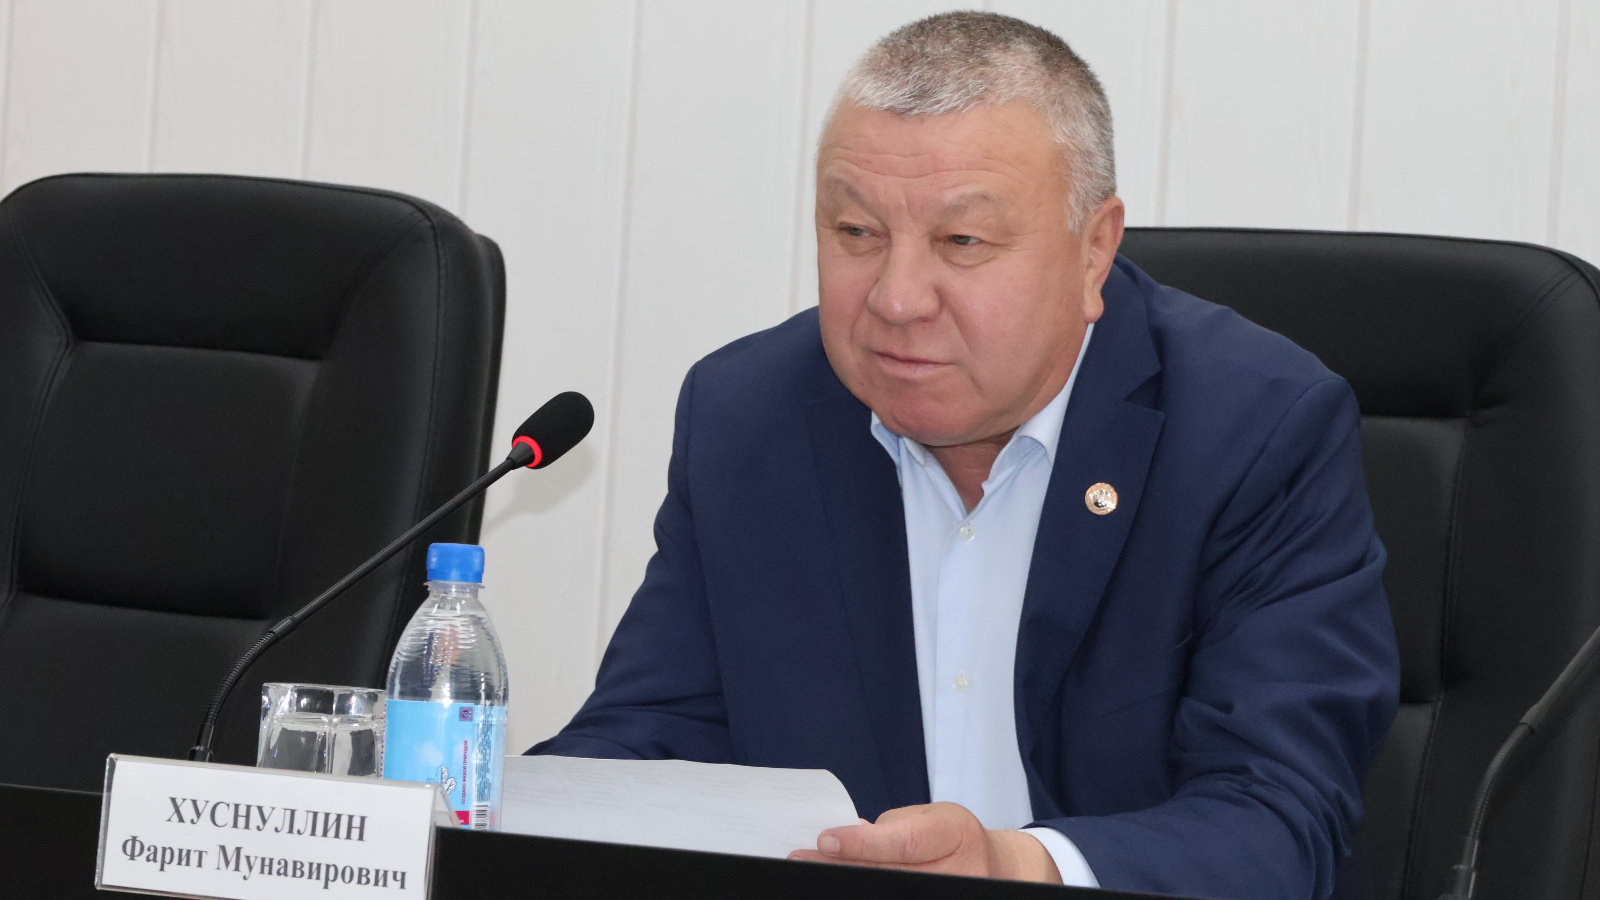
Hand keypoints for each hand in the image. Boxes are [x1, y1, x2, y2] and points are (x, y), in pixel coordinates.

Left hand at [787, 801, 1061, 882]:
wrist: (993, 867)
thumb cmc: (953, 837)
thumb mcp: (928, 818)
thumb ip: (889, 830)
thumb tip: (842, 841)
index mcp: (957, 833)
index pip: (904, 842)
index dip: (861, 843)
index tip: (824, 840)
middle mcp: (961, 873)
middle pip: (891, 875)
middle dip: (843, 867)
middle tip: (802, 860)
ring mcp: (953, 896)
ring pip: (890, 893)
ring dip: (848, 883)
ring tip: (815, 873)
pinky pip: (894, 899)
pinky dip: (866, 892)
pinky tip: (843, 884)